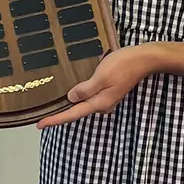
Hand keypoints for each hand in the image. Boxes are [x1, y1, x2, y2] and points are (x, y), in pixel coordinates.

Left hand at [36, 46, 156, 129]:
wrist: (144, 59)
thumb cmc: (123, 65)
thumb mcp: (101, 76)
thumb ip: (85, 89)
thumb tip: (71, 98)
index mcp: (99, 103)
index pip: (72, 114)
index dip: (55, 119)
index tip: (40, 124)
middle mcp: (102, 104)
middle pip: (76, 111)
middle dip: (60, 113)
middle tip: (42, 116)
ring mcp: (106, 98)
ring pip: (83, 103)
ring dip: (69, 104)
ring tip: (52, 105)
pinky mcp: (108, 90)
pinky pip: (89, 95)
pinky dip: (79, 95)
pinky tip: (72, 92)